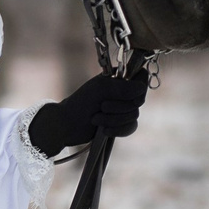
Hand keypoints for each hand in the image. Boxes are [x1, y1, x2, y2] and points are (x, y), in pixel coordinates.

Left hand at [26, 71, 147, 155]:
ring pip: (134, 115)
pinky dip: (118, 130)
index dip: (140, 87)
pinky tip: (103, 131)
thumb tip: (141, 89)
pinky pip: (131, 127)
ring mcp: (122, 109)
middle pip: (138, 100)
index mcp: (119, 79)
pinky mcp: (120, 125)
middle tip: (101, 106)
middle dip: (119, 107)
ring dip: (114, 120)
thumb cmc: (80, 102)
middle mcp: (123, 93)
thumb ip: (123, 87)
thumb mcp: (100, 89)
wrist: (67, 125)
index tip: (131, 94)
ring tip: (96, 119)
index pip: (141, 77)